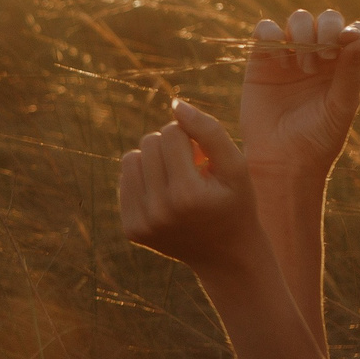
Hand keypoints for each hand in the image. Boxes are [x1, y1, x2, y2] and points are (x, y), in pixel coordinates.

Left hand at [120, 101, 262, 269]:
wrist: (225, 254)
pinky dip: (144, 179)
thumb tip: (175, 104)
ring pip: (131, 158)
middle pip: (148, 142)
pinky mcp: (130, 230)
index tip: (204, 155)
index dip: (190, 136)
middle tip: (192, 167)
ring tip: (178, 178)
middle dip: (171, 146)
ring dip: (154, 160)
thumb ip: (209, 131)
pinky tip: (165, 195)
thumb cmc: (233, 202)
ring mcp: (142, 223)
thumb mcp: (235, 166)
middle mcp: (159, 211)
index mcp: (187, 195)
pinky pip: (124, 180)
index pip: (171, 133)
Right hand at [239, 7, 359, 182]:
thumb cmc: (318, 139)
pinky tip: (278, 59)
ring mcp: (289, 57)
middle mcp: (318, 57)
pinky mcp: (261, 61)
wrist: (282, 161)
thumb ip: (351, 73)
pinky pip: (264, 31)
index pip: (353, 32)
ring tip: (301, 66)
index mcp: (343, 66)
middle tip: (323, 57)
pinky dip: (271, 34)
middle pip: (326, 20)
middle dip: (325, 30)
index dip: (351, 30)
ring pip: (297, 20)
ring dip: (301, 33)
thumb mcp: (341, 106)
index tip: (345, 42)